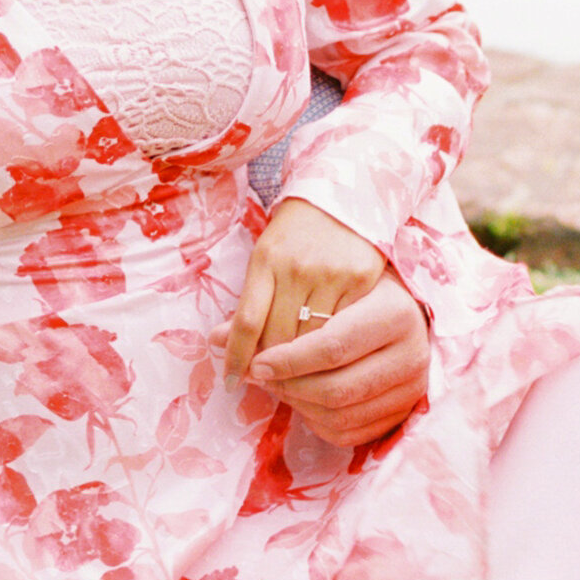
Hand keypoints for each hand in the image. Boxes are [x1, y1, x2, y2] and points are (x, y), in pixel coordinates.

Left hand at [228, 197, 388, 387]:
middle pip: (279, 337)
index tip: (231, 382)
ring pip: (312, 338)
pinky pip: (344, 329)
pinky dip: (333, 350)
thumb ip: (246, 304)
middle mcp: (297, 266)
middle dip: (270, 366)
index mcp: (266, 259)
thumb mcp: (265, 260)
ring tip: (294, 378)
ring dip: (301, 365)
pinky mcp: (363, 279)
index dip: (237, 357)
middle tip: (266, 383)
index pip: (246, 321)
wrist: (341, 197)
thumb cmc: (295, 236)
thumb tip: (217, 343)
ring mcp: (332, 273)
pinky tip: (327, 360)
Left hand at [243, 266, 429, 446]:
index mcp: (394, 312)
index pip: (332, 345)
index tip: (255, 363)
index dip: (288, 360)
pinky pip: (351, 433)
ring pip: (342, 413)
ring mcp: (414, 386)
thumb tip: (213, 339)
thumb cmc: (353, 291)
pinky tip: (299, 401)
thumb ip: (274, 313)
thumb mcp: (323, 291)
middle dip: (289, 387)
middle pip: (336, 387)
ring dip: (298, 405)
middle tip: (259, 378)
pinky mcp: (406, 412)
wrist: (405, 306)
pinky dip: (316, 422)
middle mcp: (412, 351)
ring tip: (275, 386)